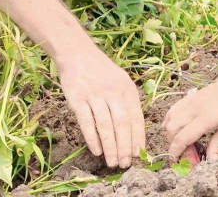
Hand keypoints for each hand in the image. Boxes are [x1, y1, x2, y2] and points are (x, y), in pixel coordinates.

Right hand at [56, 47, 144, 167]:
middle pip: (122, 124)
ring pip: (106, 125)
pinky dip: (92, 138)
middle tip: (126, 164)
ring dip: (110, 146)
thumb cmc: (101, 70)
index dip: (138, 137)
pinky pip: (86, 121)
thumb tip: (134, 131)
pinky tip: (96, 151)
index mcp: (127, 89)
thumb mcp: (120, 81)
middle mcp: (113, 92)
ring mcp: (95, 95)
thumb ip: (126, 102)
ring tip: (113, 162)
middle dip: (125, 146)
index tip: (139, 154)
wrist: (77, 53)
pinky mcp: (77, 98)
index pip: (136, 117)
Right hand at [162, 69, 217, 160]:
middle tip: (185, 153)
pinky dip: (170, 118)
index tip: (175, 162)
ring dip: (171, 131)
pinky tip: (175, 125)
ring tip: (182, 141)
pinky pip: (175, 107)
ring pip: (170, 117)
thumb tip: (209, 160)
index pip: (182, 138)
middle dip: (173, 143)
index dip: (175, 152)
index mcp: (207, 118)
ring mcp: (193, 99)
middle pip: (172, 128)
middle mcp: (195, 108)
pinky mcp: (194, 95)